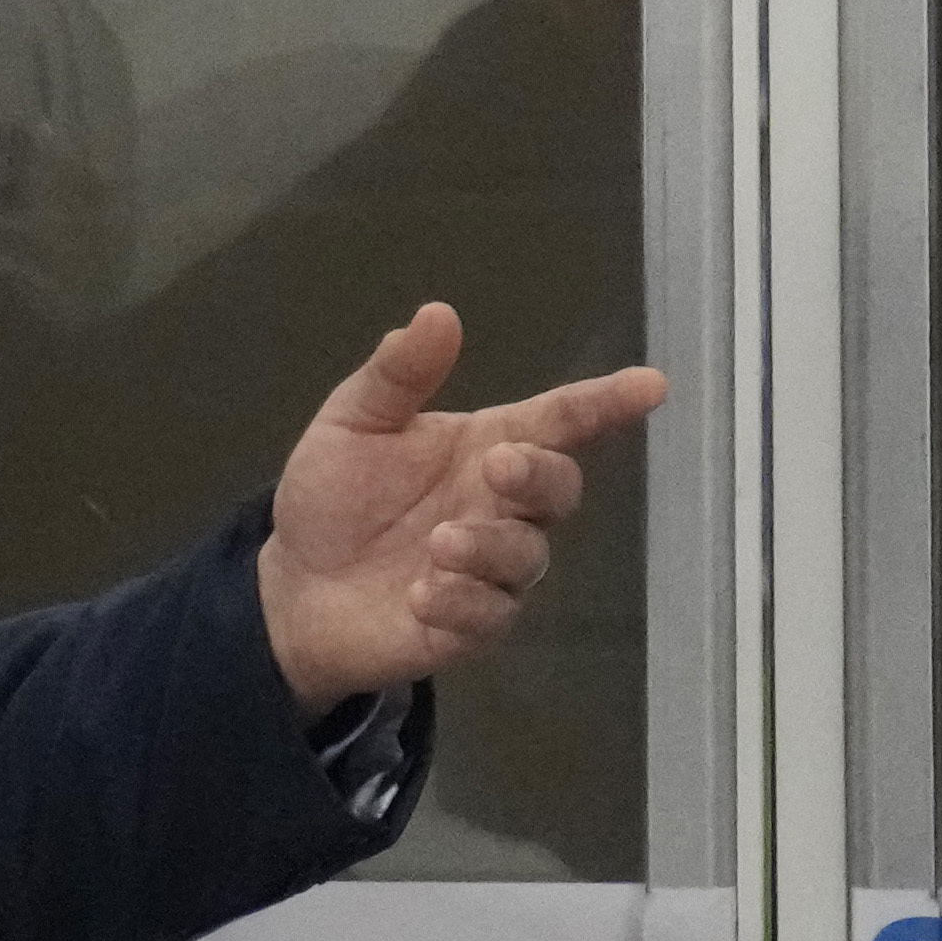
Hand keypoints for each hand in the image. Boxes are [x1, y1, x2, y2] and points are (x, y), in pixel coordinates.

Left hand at [257, 301, 663, 712]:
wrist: (290, 586)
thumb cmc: (335, 497)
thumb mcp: (353, 424)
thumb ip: (397, 375)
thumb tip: (438, 314)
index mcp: (489, 446)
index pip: (561, 420)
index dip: (606, 402)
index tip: (651, 385)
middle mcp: (503, 507)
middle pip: (559, 488)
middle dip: (538, 475)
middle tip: (497, 466)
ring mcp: (492, 569)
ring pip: (527, 557)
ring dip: (489, 546)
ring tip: (439, 542)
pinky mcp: (470, 626)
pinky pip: (491, 616)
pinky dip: (462, 602)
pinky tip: (421, 594)